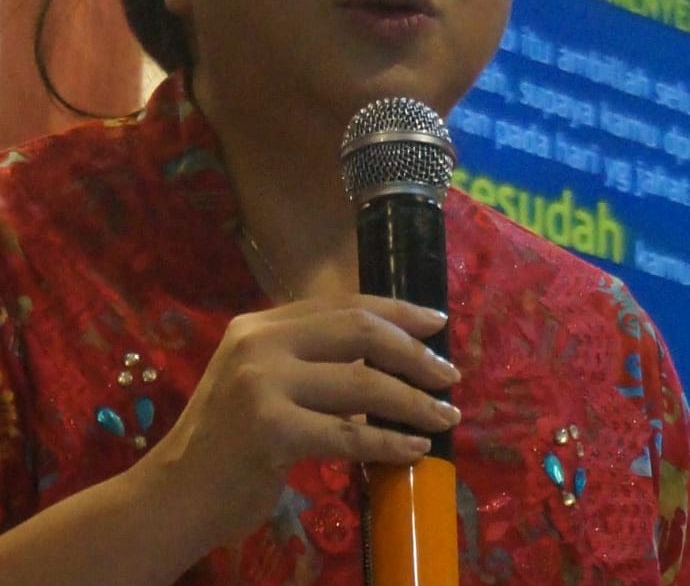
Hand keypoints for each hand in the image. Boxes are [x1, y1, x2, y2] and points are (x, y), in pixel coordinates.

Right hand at [144, 295, 460, 545]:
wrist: (175, 492)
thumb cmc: (227, 438)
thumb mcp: (264, 381)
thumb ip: (312, 360)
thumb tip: (389, 358)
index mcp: (261, 325)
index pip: (342, 304)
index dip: (397, 311)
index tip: (436, 322)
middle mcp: (260, 342)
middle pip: (359, 332)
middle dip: (414, 352)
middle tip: (449, 374)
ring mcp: (261, 383)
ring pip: (362, 383)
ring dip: (414, 401)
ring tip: (444, 415)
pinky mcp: (269, 429)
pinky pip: (350, 433)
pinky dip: (390, 442)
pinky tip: (414, 449)